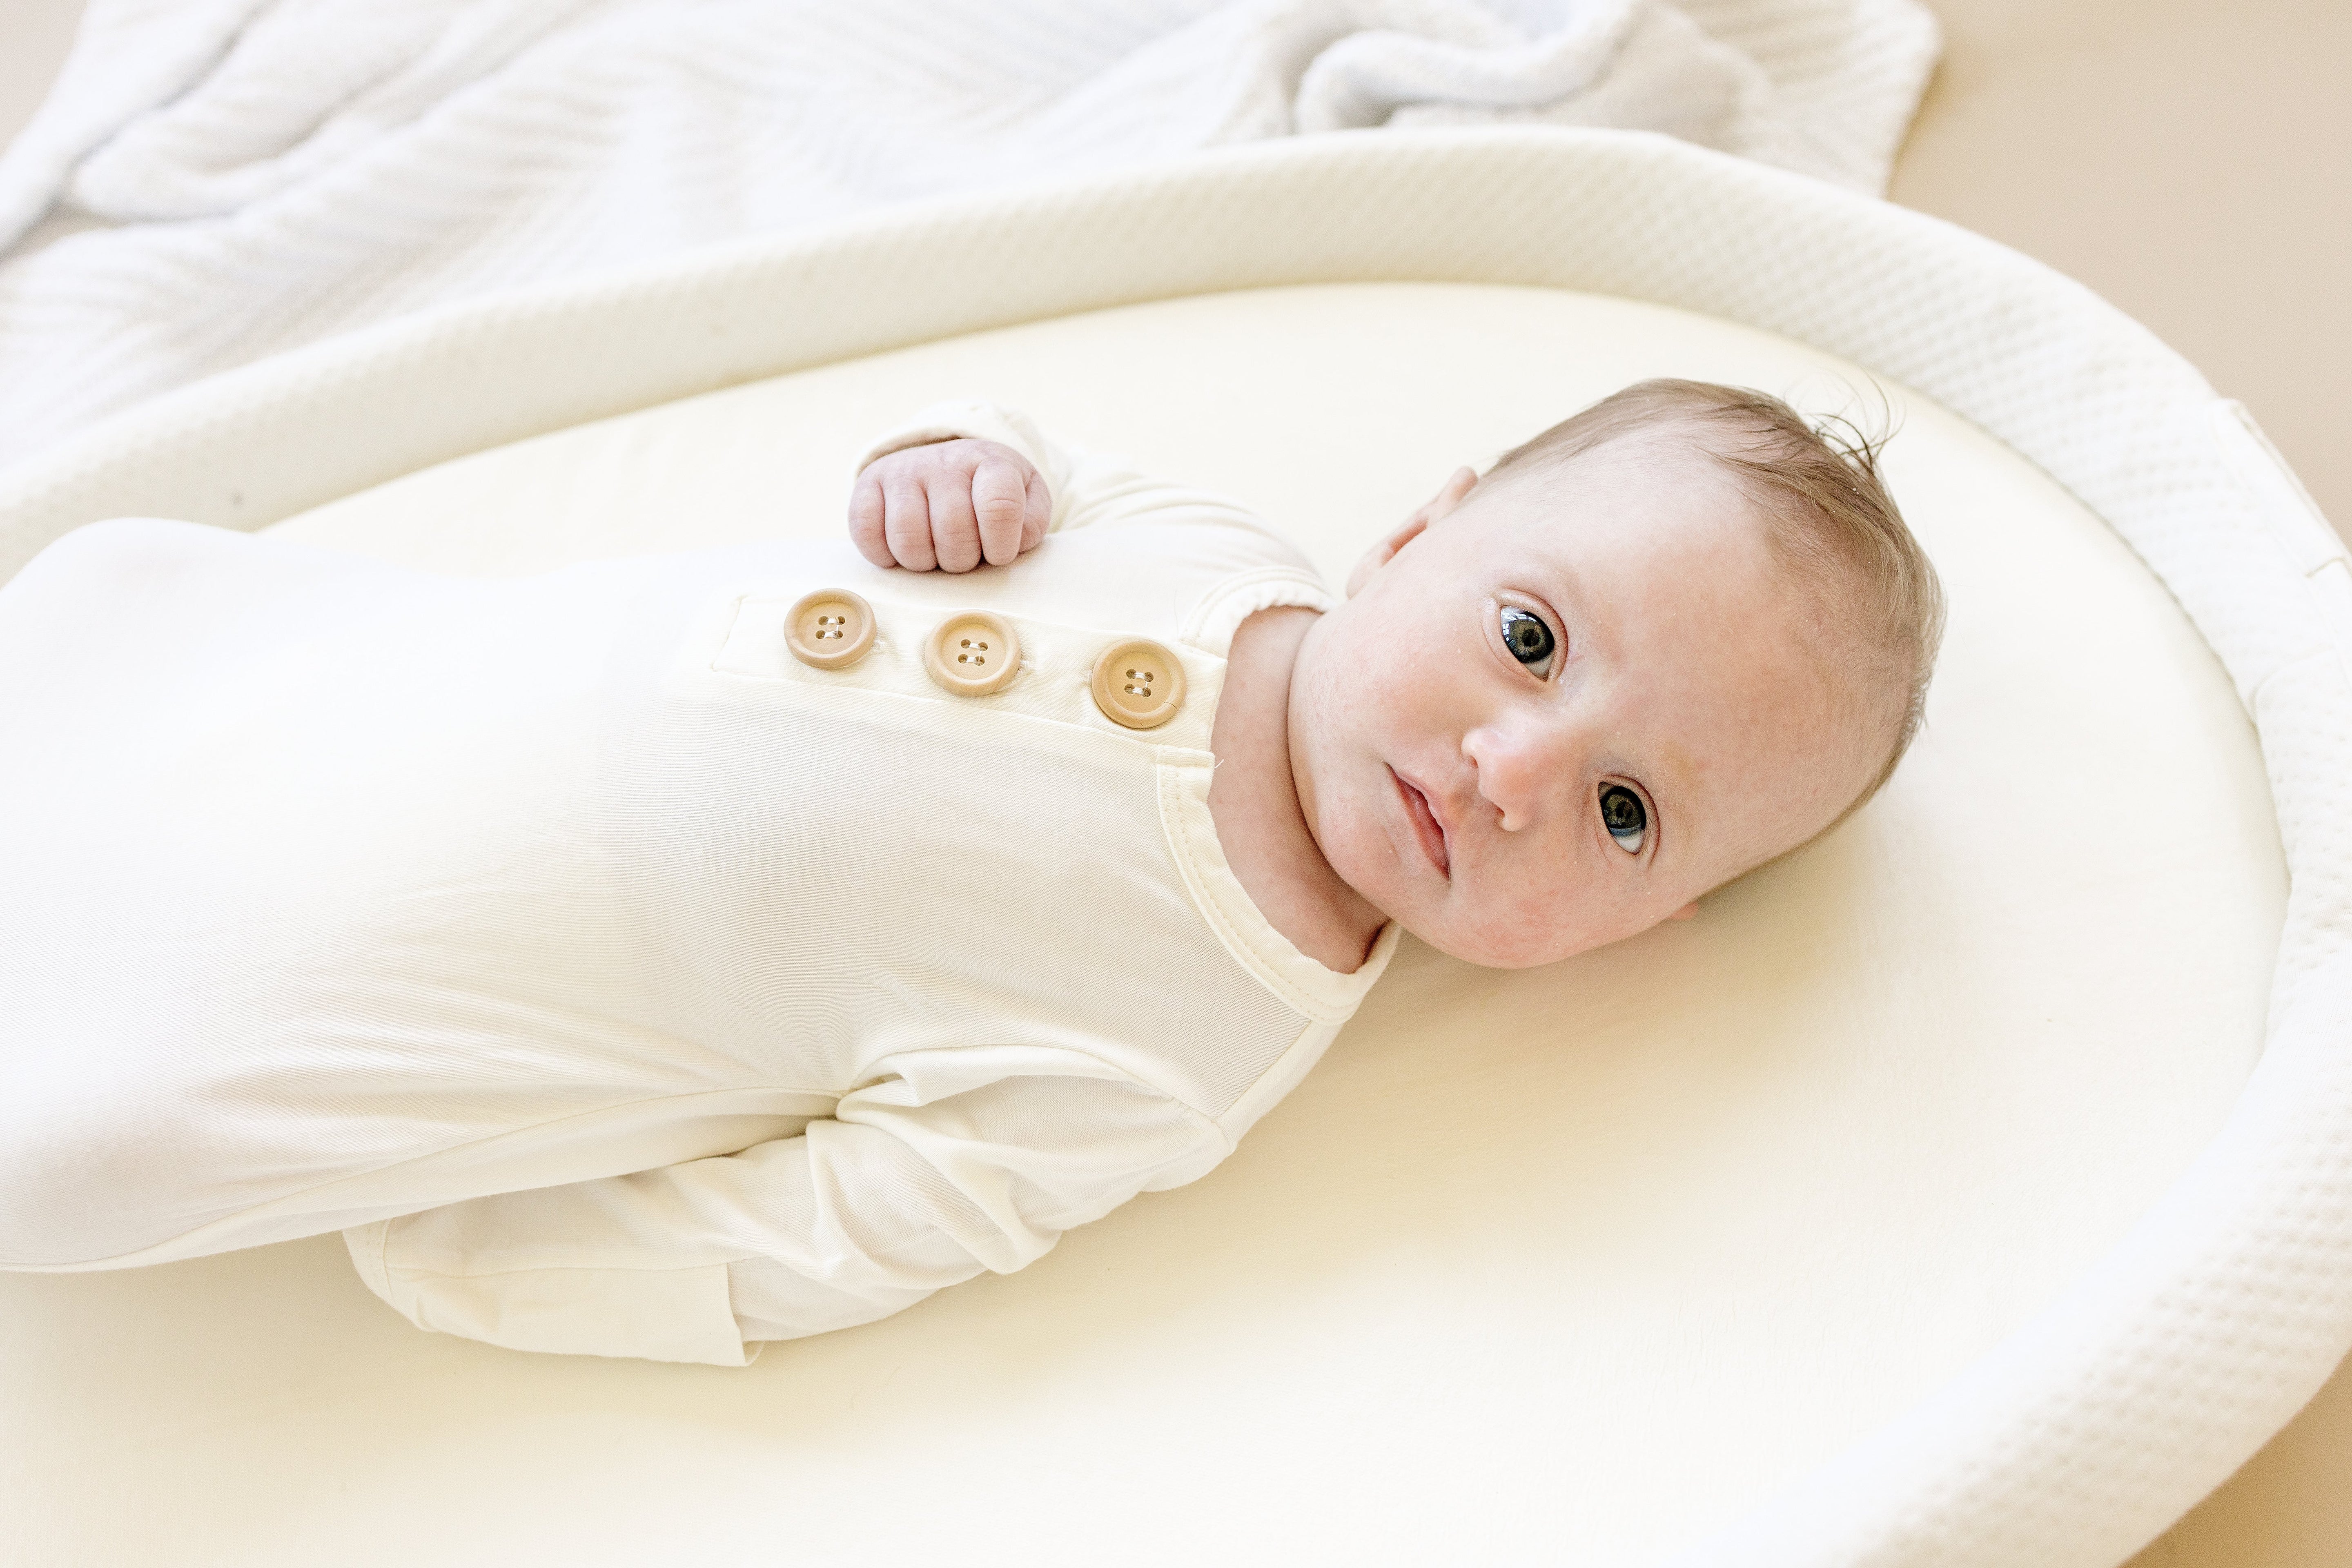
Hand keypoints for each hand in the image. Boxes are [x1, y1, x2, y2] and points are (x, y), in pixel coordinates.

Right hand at [848, 438, 1050, 571]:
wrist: (947, 465)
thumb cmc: (990, 496)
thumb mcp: (1026, 501)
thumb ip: (1032, 522)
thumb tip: (1017, 540)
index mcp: (991, 463)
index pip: (999, 508)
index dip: (1001, 546)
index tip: (998, 554)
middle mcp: (944, 460)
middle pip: (952, 531)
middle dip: (962, 559)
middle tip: (964, 554)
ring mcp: (903, 470)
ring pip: (908, 538)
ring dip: (924, 562)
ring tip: (935, 553)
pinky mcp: (867, 484)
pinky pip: (866, 532)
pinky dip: (884, 555)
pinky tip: (902, 550)